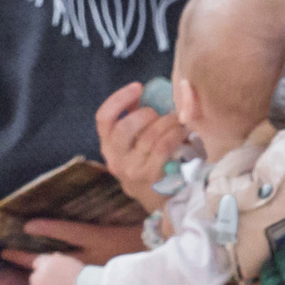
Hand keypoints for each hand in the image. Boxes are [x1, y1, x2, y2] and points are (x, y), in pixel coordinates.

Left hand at [15, 217, 148, 266]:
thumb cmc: (148, 240)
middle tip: (5, 252)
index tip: (27, 225)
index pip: (66, 231)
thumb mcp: (131, 222)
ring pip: (56, 278)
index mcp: (99, 238)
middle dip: (26, 256)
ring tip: (22, 274)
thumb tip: (104, 175)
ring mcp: (91, 274)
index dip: (46, 227)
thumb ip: (112, 210)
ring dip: (38, 276)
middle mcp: (91, 256)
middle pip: (51, 258)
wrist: (159, 271)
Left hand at [26, 252, 82, 284]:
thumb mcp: (70, 262)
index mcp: (47, 263)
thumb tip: (54, 256)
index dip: (41, 268)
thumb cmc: (83, 276)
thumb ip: (59, 260)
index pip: (37, 263)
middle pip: (34, 279)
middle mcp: (39, 275)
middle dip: (41, 283)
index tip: (46, 274)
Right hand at [96, 83, 187, 212]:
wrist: (158, 198)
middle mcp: (114, 158)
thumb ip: (136, 118)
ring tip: (178, 119)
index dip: (118, 99)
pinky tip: (181, 131)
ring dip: (167, 122)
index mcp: (108, 145)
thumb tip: (145, 91)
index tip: (137, 86)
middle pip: (124, 128)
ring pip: (148, 137)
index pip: (103, 118)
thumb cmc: (149, 160)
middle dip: (146, 114)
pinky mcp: (150, 176)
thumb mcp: (135, 142)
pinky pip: (162, 147)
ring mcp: (131, 169)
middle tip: (161, 113)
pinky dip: (174, 134)